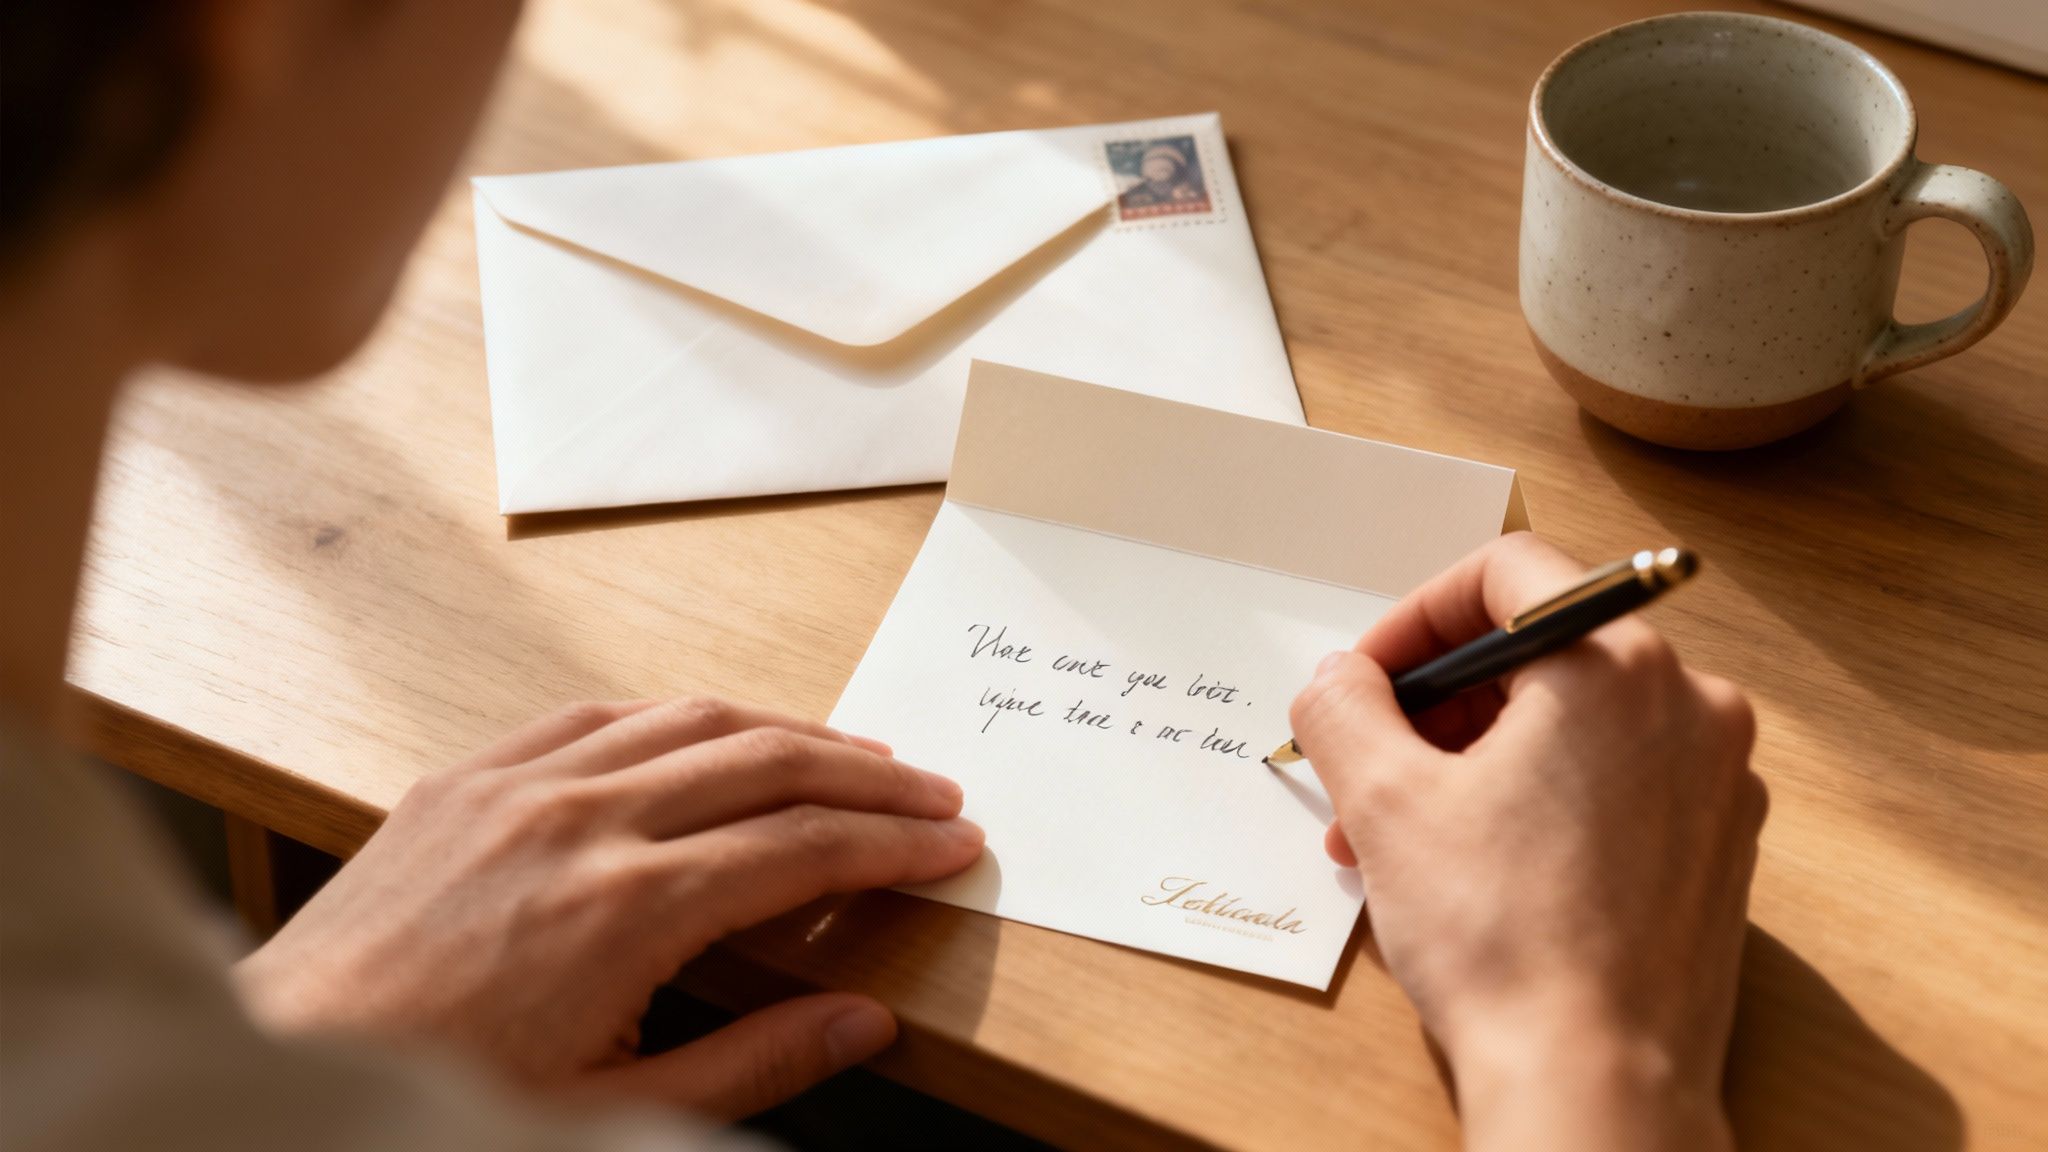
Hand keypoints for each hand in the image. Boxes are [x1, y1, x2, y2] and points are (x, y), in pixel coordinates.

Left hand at [234, 698, 982, 1118]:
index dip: (893, 846)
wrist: (283, 1075)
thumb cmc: (443, 1102)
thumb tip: (863, 1021)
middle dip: (867, 777)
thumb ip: (754, 1063)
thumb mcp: (614, 1115)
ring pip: (688, 718)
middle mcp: (577, 822)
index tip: (953, 845)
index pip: (801, 849)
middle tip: (934, 793)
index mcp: (625, 909)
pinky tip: (710, 732)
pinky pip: (593, 714)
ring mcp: (515, 786)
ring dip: (786, 730)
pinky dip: (675, 718)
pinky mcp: (463, 778)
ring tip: (852, 757)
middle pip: (765, 762)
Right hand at [1289, 534, 1765, 1151]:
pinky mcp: (1718, 846)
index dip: (1414, 616)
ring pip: (1571, 725)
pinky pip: (1613, 783)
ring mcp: (1716, 779)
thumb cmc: (1507, 943)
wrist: (1595, 1081)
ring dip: (1473, 762)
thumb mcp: (1383, 803)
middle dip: (1433, 709)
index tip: (1368, 678)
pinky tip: (1475, 868)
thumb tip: (1341, 680)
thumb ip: (1344, 708)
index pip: (1505, 573)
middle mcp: (1689, 705)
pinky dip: (1538, 802)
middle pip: (1537, 654)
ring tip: (1398, 840)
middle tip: (1366, 770)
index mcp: (1616, 665)